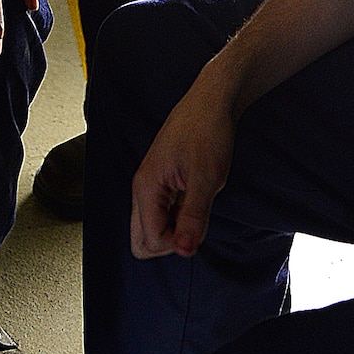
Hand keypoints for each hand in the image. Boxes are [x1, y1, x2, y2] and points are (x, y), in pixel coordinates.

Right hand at [130, 78, 236, 258]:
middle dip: (169, 243)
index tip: (198, 225)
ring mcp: (151, 185)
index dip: (178, 243)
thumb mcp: (206, 179)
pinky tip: (194, 198)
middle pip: (142, 240)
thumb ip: (193, 218)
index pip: (150, 241)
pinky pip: (162, 214)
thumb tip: (183, 251)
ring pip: (152, 228)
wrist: (211, 102)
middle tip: (194, 222)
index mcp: (145, 186)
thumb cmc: (207, 132)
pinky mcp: (161, 182)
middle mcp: (142, 187)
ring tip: (196, 204)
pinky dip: (178, 217)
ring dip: (175, 229)